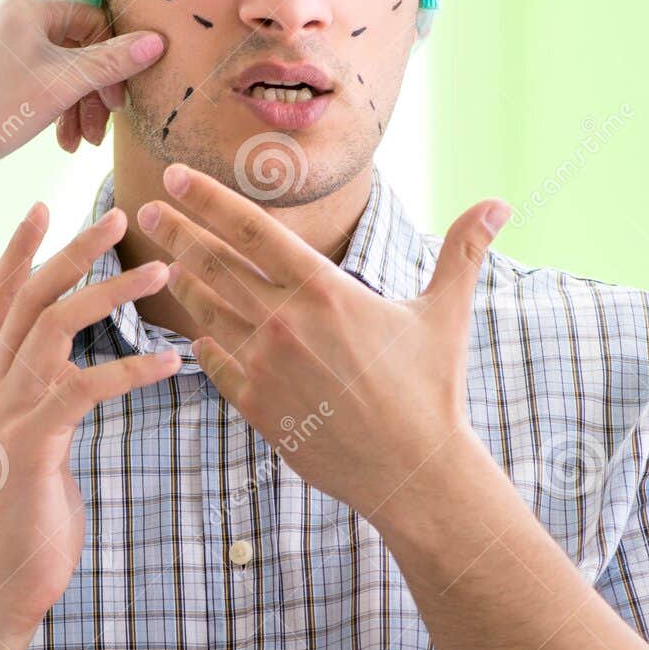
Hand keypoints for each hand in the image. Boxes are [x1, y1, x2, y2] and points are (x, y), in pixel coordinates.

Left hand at [0, 0, 164, 240]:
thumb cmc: (1, 108)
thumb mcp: (65, 85)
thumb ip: (113, 62)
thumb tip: (157, 42)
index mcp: (24, 5)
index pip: (90, 22)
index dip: (111, 62)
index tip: (117, 102)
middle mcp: (9, 14)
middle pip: (74, 49)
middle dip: (91, 94)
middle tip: (101, 130)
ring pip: (57, 69)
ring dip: (75, 106)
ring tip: (82, 143)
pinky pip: (37, 78)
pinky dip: (54, 106)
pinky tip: (62, 138)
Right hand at [0, 203, 179, 635]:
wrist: (9, 578)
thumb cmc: (35, 515)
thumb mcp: (37, 442)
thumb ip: (47, 401)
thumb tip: (71, 374)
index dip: (17, 251)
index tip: (44, 206)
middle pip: (28, 297)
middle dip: (72, 251)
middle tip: (118, 217)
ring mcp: (10, 413)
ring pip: (54, 328)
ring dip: (110, 294)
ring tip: (161, 274)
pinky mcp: (35, 443)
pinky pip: (85, 388)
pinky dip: (131, 369)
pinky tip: (173, 364)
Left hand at [137, 163, 510, 526]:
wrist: (412, 472)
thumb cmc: (431, 390)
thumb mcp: (445, 314)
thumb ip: (462, 253)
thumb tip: (501, 203)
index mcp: (324, 290)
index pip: (250, 229)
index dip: (207, 199)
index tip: (174, 177)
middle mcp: (285, 322)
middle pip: (214, 264)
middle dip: (177, 232)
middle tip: (146, 209)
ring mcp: (264, 366)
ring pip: (208, 312)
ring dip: (184, 284)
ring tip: (166, 262)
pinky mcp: (256, 406)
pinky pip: (216, 364)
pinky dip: (204, 342)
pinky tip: (197, 331)